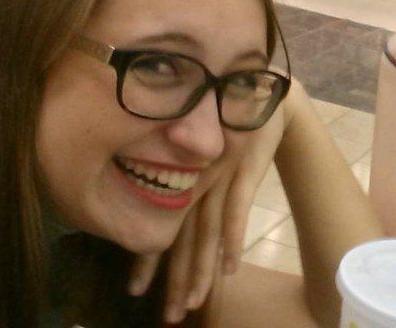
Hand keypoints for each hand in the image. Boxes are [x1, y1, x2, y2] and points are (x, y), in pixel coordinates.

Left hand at [128, 105, 286, 322]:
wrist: (261, 90)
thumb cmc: (230, 119)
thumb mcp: (202, 148)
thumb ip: (189, 174)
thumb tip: (165, 206)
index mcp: (183, 180)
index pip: (164, 228)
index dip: (149, 261)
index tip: (135, 291)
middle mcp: (197, 182)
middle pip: (185, 240)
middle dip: (177, 281)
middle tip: (169, 317)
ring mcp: (221, 177)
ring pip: (208, 234)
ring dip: (201, 272)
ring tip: (193, 304)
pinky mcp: (245, 169)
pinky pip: (237, 210)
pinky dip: (232, 241)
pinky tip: (228, 270)